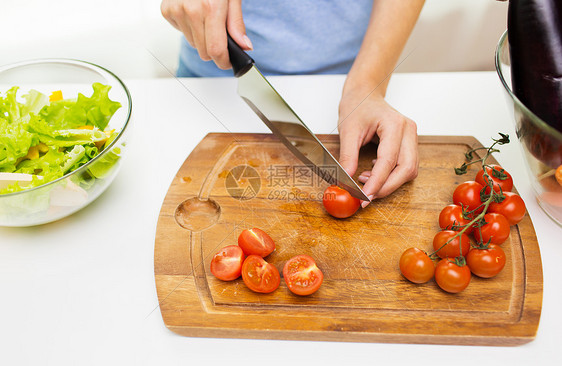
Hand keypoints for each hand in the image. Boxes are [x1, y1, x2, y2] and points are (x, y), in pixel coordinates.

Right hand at [161, 0, 252, 68]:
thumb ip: (236, 23)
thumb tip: (244, 46)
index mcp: (211, 8)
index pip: (215, 50)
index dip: (223, 61)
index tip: (228, 63)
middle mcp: (191, 10)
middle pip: (203, 51)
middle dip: (214, 50)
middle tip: (220, 38)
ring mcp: (176, 11)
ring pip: (193, 43)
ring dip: (201, 38)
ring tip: (206, 18)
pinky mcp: (167, 10)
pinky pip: (181, 32)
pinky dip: (189, 28)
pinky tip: (193, 13)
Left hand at [337, 91, 417, 206]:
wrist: (364, 94)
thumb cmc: (357, 106)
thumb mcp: (347, 131)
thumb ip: (347, 157)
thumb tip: (345, 179)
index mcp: (395, 125)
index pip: (388, 161)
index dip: (376, 183)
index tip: (364, 197)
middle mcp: (408, 131)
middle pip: (406, 169)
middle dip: (386, 187)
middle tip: (365, 196)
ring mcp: (411, 137)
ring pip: (409, 170)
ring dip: (389, 182)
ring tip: (364, 180)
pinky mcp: (408, 144)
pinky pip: (406, 166)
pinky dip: (391, 175)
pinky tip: (373, 172)